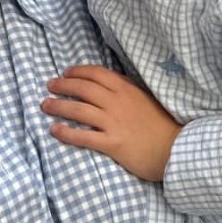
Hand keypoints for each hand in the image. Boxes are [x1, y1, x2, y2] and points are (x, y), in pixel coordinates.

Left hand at [41, 64, 182, 181]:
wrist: (176, 150)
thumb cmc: (164, 125)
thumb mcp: (147, 99)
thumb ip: (128, 91)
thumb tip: (110, 84)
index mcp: (126, 89)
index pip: (96, 74)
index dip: (77, 72)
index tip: (65, 74)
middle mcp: (118, 102)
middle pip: (83, 88)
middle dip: (62, 85)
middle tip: (49, 86)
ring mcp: (114, 122)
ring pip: (79, 110)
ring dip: (58, 106)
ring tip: (45, 105)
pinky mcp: (112, 143)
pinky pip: (83, 136)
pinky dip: (66, 132)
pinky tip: (54, 130)